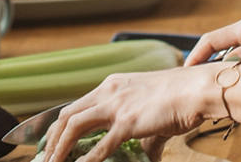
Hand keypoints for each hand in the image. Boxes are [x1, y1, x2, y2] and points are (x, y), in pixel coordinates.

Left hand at [39, 66, 213, 161]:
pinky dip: (87, 160)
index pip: (75, 106)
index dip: (59, 126)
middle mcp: (109, 91)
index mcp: (112, 85)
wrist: (196, 89)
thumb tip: (145, 155)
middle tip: (44, 158)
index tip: (50, 142)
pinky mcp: (127, 122)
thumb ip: (141, 131)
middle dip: (52, 139)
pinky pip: (100, 145)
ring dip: (59, 149)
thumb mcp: (151, 109)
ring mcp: (116, 106)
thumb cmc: (180, 97)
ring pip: (73, 126)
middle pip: (67, 115)